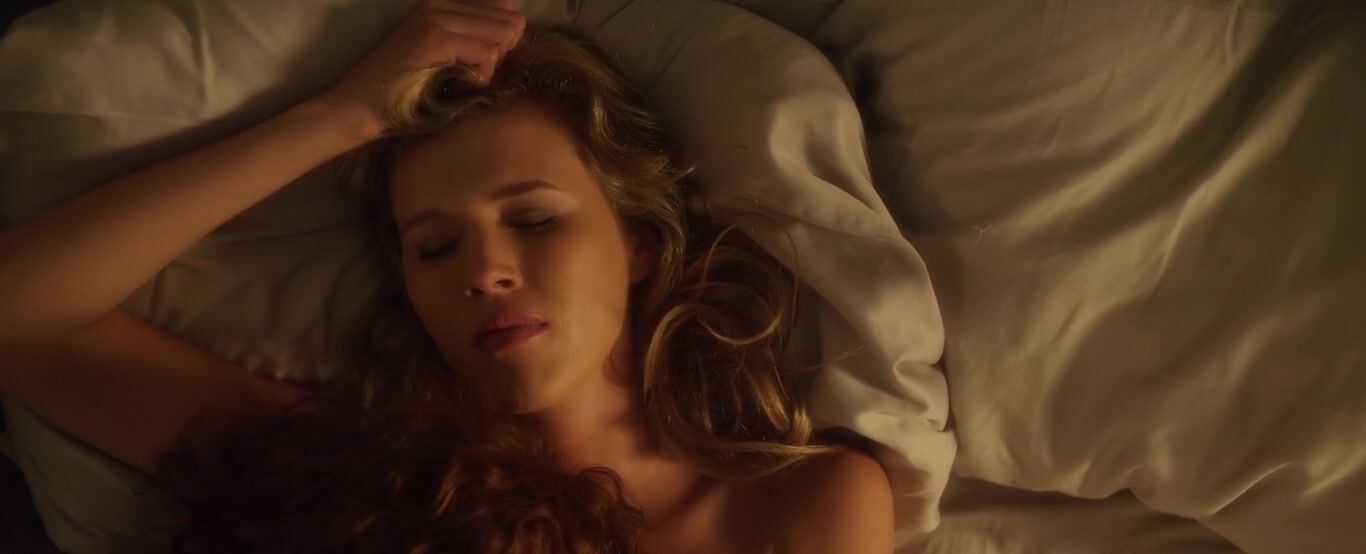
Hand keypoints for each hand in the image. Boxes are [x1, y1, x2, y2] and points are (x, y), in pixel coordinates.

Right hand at [315, 0, 526, 139]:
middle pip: (510, 20)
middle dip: (504, 53)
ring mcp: (438, 18)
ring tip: (461, 81)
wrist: (359, 106)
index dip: (506, 41)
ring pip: (503, 36)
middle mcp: (440, 4)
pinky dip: (481, 77)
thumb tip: (517, 35)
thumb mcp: (446, 60)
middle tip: (474, 75)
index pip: (505, 8)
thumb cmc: (405, 92)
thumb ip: (478, 42)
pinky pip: (488, 54)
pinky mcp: (437, 37)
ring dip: (491, 67)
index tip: (484, 64)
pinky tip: (457, 86)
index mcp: (443, 5)